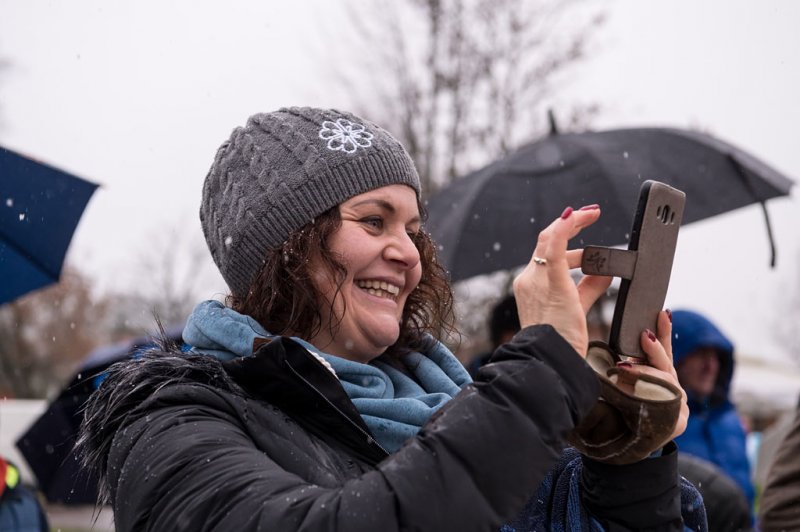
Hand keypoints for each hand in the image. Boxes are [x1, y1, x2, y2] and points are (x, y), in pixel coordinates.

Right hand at [513, 206, 611, 357]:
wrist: (551, 360)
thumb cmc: (562, 342)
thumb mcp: (577, 308)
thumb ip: (589, 287)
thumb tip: (606, 271)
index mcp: (530, 286)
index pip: (545, 253)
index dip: (564, 235)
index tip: (581, 224)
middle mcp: (528, 280)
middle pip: (547, 242)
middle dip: (570, 224)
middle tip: (592, 213)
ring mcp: (536, 281)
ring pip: (551, 241)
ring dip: (572, 224)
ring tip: (592, 215)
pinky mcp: (552, 284)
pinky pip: (555, 249)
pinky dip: (565, 228)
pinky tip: (574, 215)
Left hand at [615, 310, 688, 439]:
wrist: (621, 446)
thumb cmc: (620, 411)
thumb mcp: (625, 383)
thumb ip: (631, 363)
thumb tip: (628, 337)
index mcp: (661, 378)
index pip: (664, 351)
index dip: (664, 332)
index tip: (663, 313)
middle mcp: (673, 391)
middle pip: (666, 366)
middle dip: (654, 350)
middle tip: (645, 335)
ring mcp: (678, 408)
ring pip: (665, 383)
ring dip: (645, 374)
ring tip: (624, 368)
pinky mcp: (676, 424)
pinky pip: (663, 404)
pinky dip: (649, 395)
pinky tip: (636, 390)